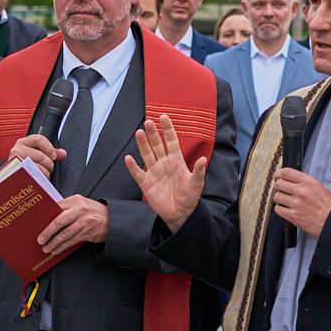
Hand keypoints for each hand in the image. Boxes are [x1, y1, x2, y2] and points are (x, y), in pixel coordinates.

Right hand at [9, 134, 66, 178]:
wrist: (12, 173)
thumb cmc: (27, 161)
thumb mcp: (38, 152)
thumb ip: (51, 152)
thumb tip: (63, 153)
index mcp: (24, 142)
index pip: (39, 139)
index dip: (49, 148)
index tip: (54, 157)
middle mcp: (17, 150)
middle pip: (39, 155)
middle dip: (49, 164)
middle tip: (50, 168)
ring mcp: (15, 161)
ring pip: (36, 166)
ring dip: (45, 172)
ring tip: (46, 174)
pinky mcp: (15, 173)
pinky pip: (31, 175)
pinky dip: (39, 178)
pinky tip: (40, 178)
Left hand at [37, 195, 108, 254]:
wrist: (111, 219)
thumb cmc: (92, 211)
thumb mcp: (80, 204)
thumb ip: (67, 208)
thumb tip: (48, 219)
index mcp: (75, 201)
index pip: (56, 208)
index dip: (46, 218)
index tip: (37, 225)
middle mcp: (80, 210)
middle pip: (59, 222)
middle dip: (47, 232)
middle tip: (40, 240)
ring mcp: (84, 222)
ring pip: (65, 234)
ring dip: (54, 243)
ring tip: (47, 248)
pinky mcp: (87, 233)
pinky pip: (72, 241)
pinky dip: (63, 247)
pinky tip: (57, 250)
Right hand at [125, 115, 206, 233]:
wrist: (180, 213)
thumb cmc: (190, 197)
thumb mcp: (196, 184)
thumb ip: (198, 171)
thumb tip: (203, 159)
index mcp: (176, 161)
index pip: (171, 141)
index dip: (168, 129)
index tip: (164, 117)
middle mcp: (164, 164)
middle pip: (157, 145)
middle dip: (153, 134)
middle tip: (148, 122)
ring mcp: (154, 172)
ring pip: (146, 155)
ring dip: (142, 145)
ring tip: (139, 133)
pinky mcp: (146, 184)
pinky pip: (137, 173)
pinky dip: (132, 166)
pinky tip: (128, 158)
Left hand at [271, 168, 330, 239]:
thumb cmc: (328, 206)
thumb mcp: (320, 187)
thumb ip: (305, 182)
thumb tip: (292, 179)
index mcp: (308, 182)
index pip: (286, 172)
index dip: (279, 174)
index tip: (277, 176)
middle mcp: (301, 191)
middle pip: (279, 184)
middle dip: (278, 187)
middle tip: (281, 190)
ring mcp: (296, 204)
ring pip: (277, 197)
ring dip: (279, 199)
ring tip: (284, 201)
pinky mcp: (293, 216)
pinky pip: (278, 209)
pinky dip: (280, 209)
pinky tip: (286, 209)